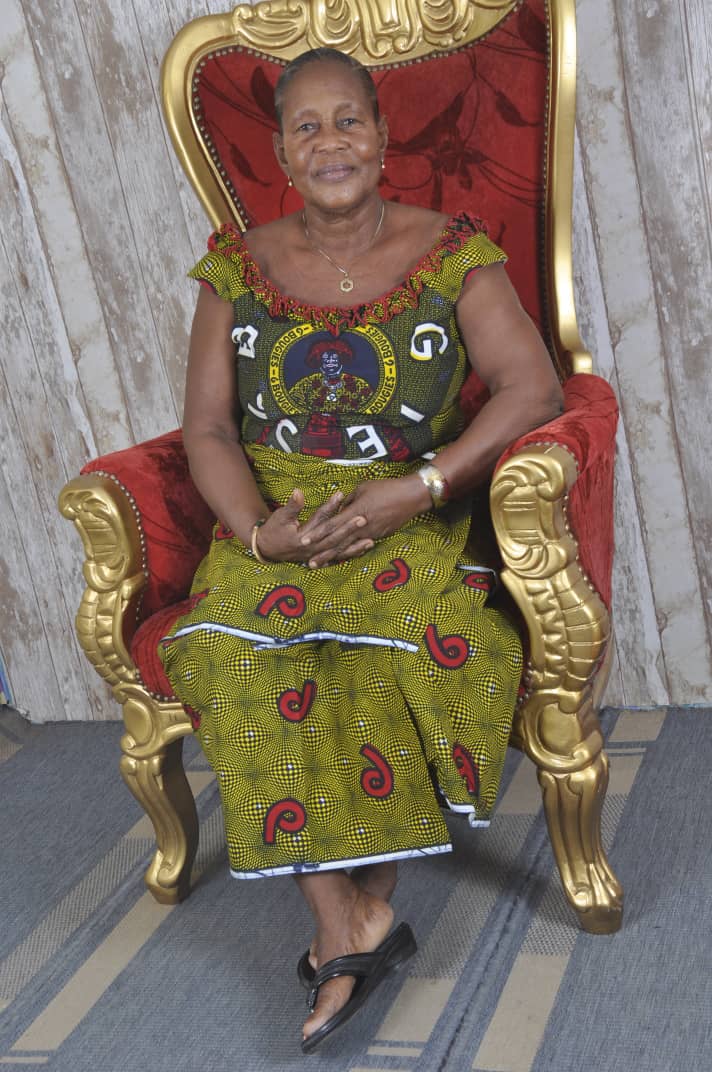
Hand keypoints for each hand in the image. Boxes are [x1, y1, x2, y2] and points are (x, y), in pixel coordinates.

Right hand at [255, 488, 372, 564]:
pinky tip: (363, 549)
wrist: (266, 548)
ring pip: (338, 551)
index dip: (329, 507)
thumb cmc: (273, 530)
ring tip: (371, 540)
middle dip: (349, 528)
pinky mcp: (319, 559)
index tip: (341, 495)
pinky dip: (350, 554)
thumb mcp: (280, 516)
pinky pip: (337, 557)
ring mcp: (316, 556)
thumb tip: (298, 492)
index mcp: (301, 537)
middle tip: (363, 518)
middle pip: (333, 538)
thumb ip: (292, 505)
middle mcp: (311, 548)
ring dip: (355, 546)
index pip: (318, 520)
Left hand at [296, 475, 429, 567]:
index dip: (318, 534)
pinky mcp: (379, 536)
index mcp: (356, 512)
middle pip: (338, 542)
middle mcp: (362, 526)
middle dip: (323, 553)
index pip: (332, 525)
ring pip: (349, 548)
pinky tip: (341, 560)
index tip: (305, 540)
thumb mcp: (363, 488)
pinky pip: (361, 547)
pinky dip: (349, 554)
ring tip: (321, 565)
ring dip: (334, 557)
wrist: (411, 497)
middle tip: (308, 562)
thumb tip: (340, 510)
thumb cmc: (386, 488)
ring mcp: (371, 534)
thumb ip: (349, 501)